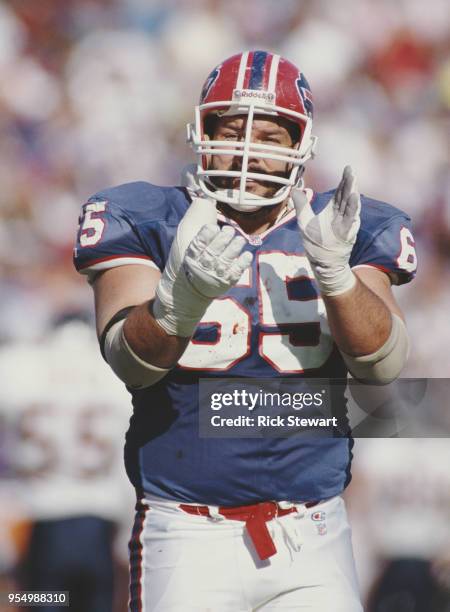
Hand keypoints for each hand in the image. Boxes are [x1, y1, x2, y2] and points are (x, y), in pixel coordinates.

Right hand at [153, 198, 251, 336]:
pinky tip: (247, 254)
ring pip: (225, 261)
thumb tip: (204, 199)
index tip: (212, 227)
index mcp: (191, 257)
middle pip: (213, 252)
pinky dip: (242, 264)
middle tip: (229, 230)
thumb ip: (196, 226)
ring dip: (234, 249)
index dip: (206, 236)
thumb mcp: (186, 247)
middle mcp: (202, 266)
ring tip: (240, 239)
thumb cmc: (190, 264)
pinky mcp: (225, 282)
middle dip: (222, 240)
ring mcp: (214, 275)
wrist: (189, 294)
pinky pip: (235, 273)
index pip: (198, 245)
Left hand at [292, 165, 360, 295]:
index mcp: (333, 211)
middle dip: (348, 182)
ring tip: (353, 179)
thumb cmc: (315, 243)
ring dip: (352, 191)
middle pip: (346, 196)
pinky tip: (355, 196)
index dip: (343, 181)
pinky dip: (353, 207)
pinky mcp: (346, 232)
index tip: (347, 169)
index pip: (340, 193)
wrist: (321, 262)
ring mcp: (345, 223)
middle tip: (350, 170)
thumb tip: (294, 189)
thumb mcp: (304, 221)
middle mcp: (340, 215)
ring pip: (349, 204)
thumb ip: (301, 205)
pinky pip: (350, 218)